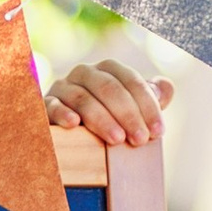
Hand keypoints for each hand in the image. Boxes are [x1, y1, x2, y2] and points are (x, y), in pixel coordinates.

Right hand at [45, 58, 175, 145]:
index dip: (147, 106)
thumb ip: (151, 98)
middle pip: (109, 88)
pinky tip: (73, 124)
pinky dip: (62, 113)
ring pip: (84, 99)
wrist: (70, 134)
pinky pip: (53, 105)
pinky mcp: (45, 104)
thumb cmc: (107, 119)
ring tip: (117, 140)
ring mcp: (63, 87)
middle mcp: (84, 73)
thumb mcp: (132, 109)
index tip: (158, 132)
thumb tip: (166, 87)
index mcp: (108, 70)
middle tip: (140, 140)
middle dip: (128, 115)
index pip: (131, 81)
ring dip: (102, 119)